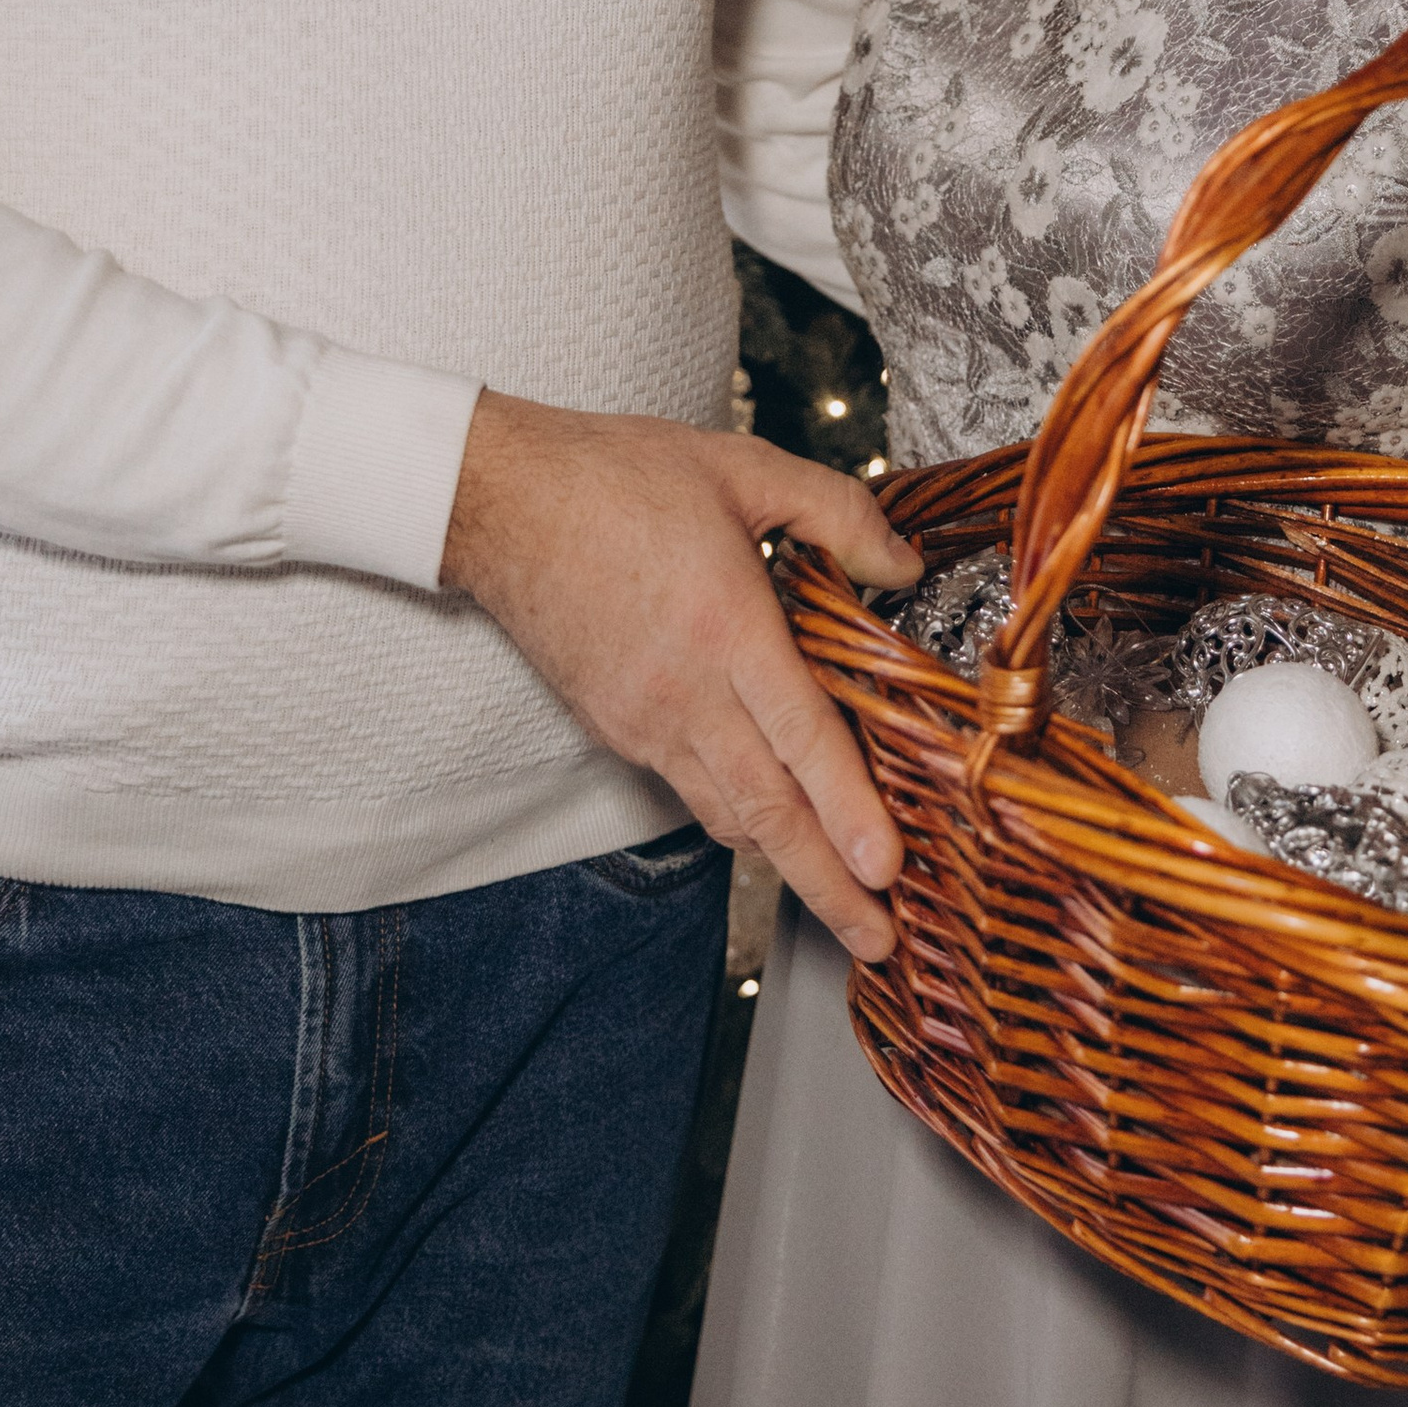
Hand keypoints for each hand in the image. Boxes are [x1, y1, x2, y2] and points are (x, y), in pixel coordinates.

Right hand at [442, 390, 920, 960]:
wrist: (502, 502)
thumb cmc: (619, 478)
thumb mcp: (745, 468)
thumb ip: (838, 513)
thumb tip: (904, 563)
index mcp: (727, 627)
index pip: (803, 740)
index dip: (849, 811)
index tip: (888, 870)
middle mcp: (686, 693)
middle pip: (770, 812)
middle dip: (830, 885)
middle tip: (879, 938)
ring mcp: (644, 721)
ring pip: (727, 815)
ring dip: (787, 865)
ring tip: (841, 904)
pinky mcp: (615, 729)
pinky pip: (689, 790)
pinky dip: (737, 819)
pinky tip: (772, 829)